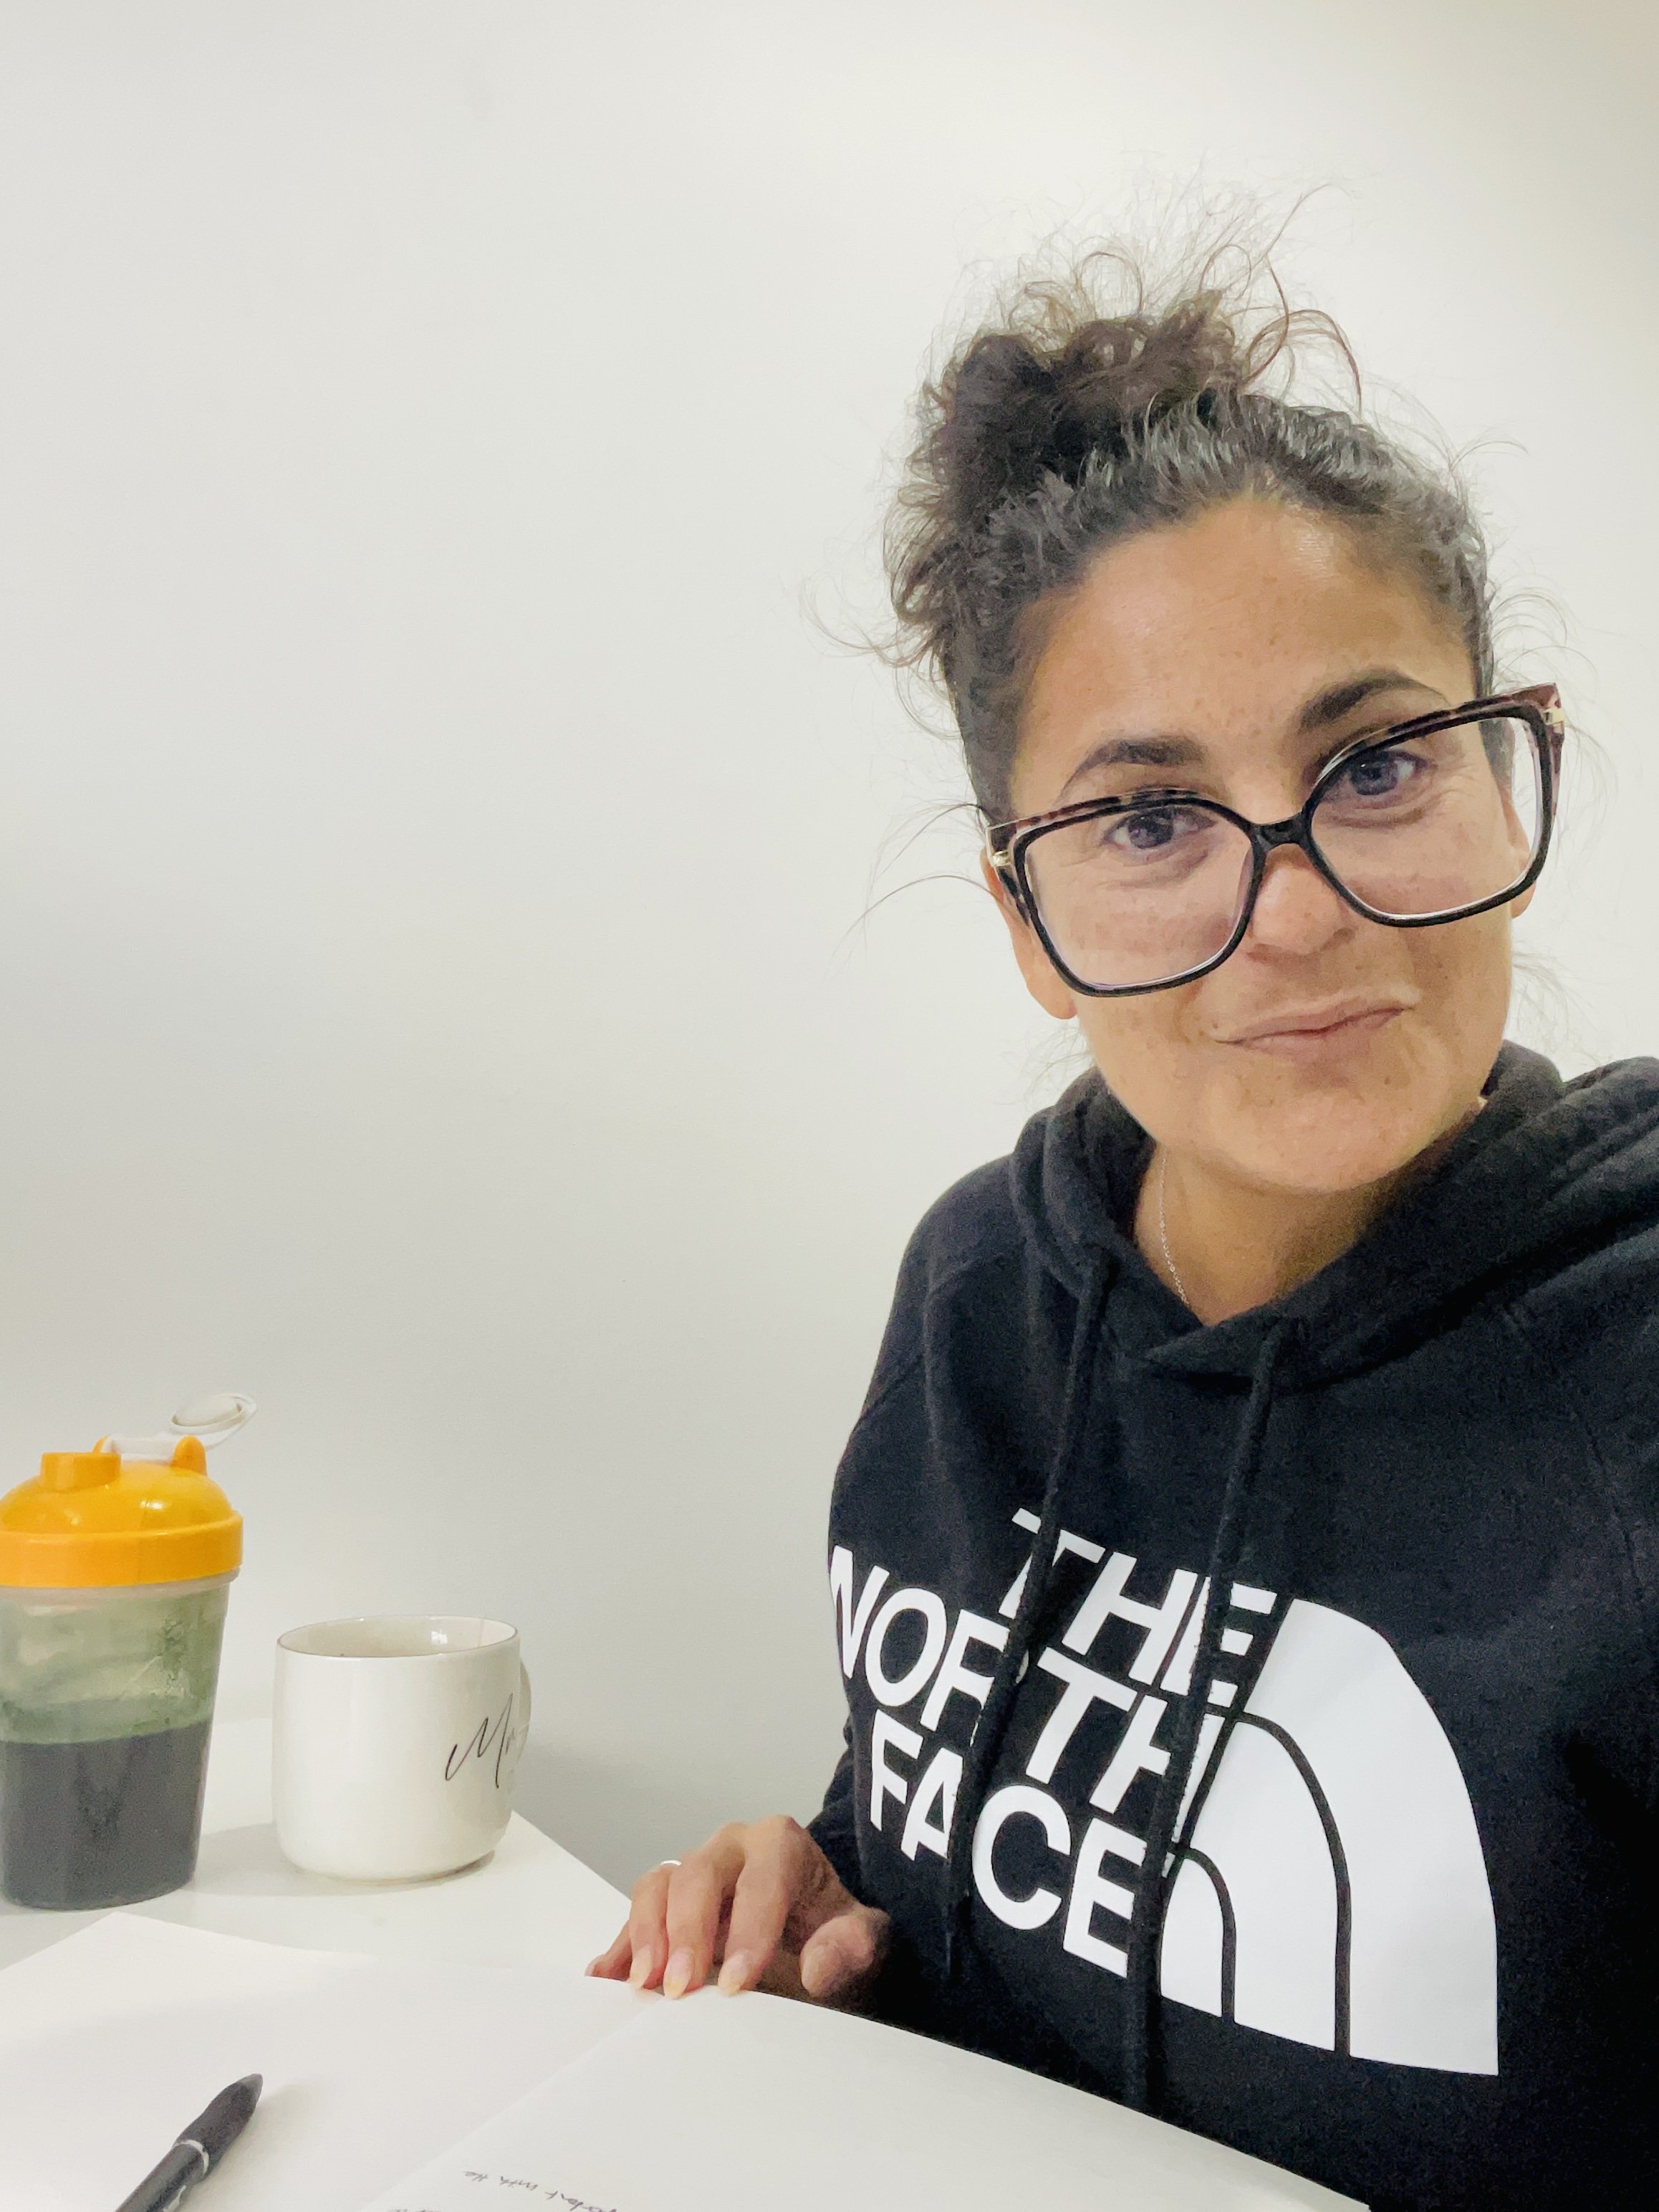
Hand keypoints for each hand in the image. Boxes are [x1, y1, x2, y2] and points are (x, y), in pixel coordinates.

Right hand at [586, 1815, 889, 2006]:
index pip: (762, 1878)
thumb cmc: (837, 1938)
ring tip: (642, 1987)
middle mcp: (731, 1849)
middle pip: (697, 1875)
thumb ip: (848, 1949)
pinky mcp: (668, 1906)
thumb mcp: (863, 1946)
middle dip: (686, 1931)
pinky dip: (620, 1947)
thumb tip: (817, 1968)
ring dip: (645, 1935)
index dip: (748, 1929)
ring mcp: (693, 1873)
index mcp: (781, 1846)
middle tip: (679, 1989)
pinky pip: (635, 1915)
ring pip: (657, 1885)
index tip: (734, 1986)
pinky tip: (606, 1980)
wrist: (819, 1945)